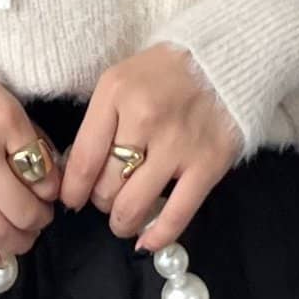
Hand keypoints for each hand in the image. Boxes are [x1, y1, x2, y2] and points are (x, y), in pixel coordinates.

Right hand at [0, 81, 61, 266]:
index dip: (52, 191)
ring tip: (22, 240)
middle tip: (40, 222)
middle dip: (38, 222)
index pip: (42, 172)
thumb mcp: (5, 104)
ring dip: (15, 242)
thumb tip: (50, 185)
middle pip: (19, 208)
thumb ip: (30, 141)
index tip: (49, 194)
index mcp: (2, 119)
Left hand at [57, 44, 242, 254]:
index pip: (84, 158)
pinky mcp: (209, 163)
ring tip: (122, 220)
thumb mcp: (121, 80)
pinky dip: (158, 235)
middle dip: (100, 201)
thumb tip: (78, 173)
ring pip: (134, 204)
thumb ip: (99, 121)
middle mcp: (145, 119)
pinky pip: (177, 213)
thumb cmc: (165, 71)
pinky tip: (147, 241)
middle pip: (107, 184)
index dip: (73, 189)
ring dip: (122, 221)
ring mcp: (179, 144)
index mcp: (117, 94)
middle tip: (106, 199)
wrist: (227, 57)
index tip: (71, 200)